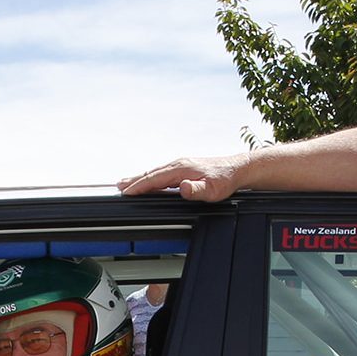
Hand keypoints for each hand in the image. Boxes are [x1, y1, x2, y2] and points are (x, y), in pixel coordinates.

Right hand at [119, 155, 241, 201]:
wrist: (237, 169)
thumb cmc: (225, 180)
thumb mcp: (213, 190)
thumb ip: (197, 190)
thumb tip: (183, 188)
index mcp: (181, 169)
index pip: (155, 179)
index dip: (139, 186)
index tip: (126, 192)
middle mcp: (179, 164)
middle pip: (152, 173)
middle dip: (135, 180)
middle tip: (119, 186)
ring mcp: (181, 164)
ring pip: (156, 172)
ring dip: (141, 178)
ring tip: (128, 183)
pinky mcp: (185, 167)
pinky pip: (163, 172)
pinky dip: (152, 177)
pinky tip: (150, 181)